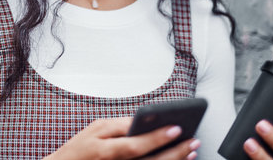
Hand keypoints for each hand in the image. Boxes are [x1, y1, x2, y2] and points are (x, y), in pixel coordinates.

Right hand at [44, 117, 200, 159]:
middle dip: (175, 153)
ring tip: (191, 152)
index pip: (136, 145)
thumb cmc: (79, 149)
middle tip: (193, 141)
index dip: (157, 138)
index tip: (177, 128)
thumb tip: (142, 120)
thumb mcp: (96, 129)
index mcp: (106, 151)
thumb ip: (119, 125)